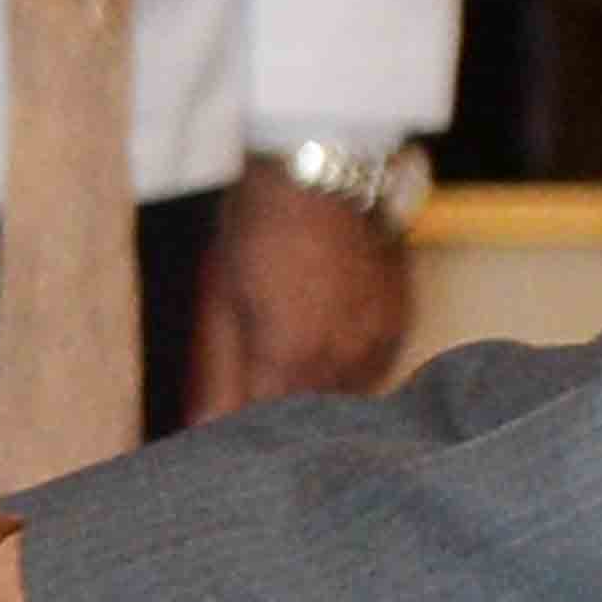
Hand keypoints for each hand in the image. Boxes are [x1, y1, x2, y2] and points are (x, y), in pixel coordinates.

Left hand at [207, 173, 415, 408]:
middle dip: (283, 416)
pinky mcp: (399, 321)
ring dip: (321, 398)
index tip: (230, 430)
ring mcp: (377, 340)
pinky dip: (354, 373)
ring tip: (298, 376)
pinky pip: (378, 369)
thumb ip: (220, 371)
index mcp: (290, 356)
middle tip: (262, 404)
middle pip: (309, 415)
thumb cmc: (260, 227)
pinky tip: (334, 355)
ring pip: (348, 397)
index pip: (265, 422)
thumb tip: (202, 423)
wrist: (321, 171)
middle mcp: (341, 358)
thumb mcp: (224, 299)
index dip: (244, 428)